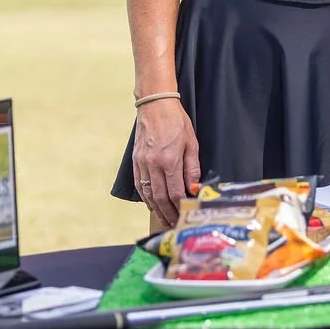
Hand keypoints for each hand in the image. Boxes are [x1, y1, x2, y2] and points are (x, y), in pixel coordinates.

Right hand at [133, 99, 200, 226]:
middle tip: (174, 223)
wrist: (155, 105)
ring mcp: (142, 163)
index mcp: (169, 161)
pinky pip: (140, 184)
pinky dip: (145, 197)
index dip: (179, 207)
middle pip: (160, 198)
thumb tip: (194, 188)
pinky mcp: (136, 161)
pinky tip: (151, 204)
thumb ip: (192, 168)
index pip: (174, 193)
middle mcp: (153, 164)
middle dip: (168, 213)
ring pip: (148, 194)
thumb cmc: (176, 122)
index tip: (184, 215)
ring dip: (156, 209)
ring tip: (164, 218)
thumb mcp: (191, 143)